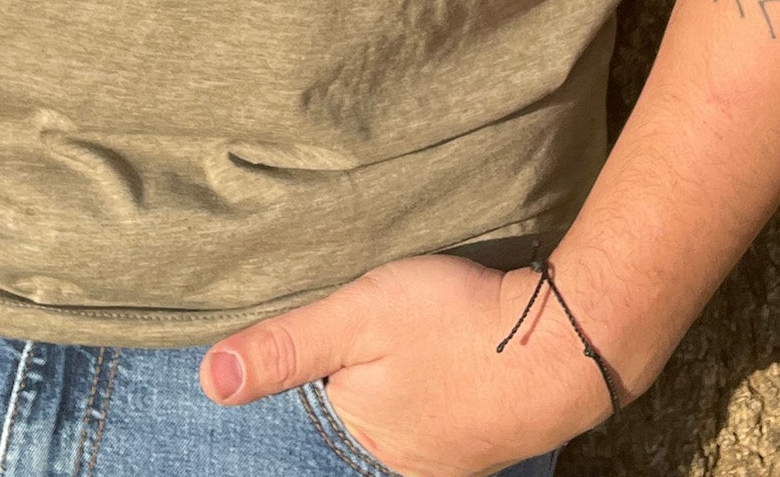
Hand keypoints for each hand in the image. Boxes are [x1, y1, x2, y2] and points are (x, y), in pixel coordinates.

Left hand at [199, 253, 616, 476]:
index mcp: (366, 440)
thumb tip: (210, 380)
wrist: (570, 342)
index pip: (322, 397)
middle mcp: (407, 462)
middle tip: (404, 318)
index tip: (361, 319)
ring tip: (434, 334)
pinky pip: (453, 408)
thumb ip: (288, 346)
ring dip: (415, 374)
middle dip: (375, 366)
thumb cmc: (458, 323)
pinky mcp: (496, 434)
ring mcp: (457, 456)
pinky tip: (462, 354)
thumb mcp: (360, 317)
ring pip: (412, 407)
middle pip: (368, 404)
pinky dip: (452, 381)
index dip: (335, 350)